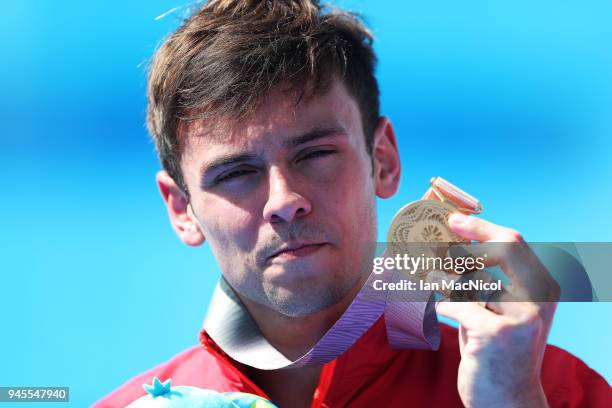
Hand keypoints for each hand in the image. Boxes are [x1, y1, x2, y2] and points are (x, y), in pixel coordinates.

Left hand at [435, 213, 559, 407]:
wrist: (508, 401)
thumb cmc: (496, 350)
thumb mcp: (499, 311)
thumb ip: (485, 280)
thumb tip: (451, 244)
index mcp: (544, 287)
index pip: (513, 242)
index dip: (481, 228)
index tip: (453, 220)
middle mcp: (539, 298)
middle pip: (500, 248)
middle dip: (464, 242)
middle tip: (430, 243)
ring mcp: (521, 316)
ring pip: (469, 278)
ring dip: (439, 276)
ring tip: (420, 275)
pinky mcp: (496, 332)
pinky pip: (454, 304)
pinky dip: (436, 302)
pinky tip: (427, 302)